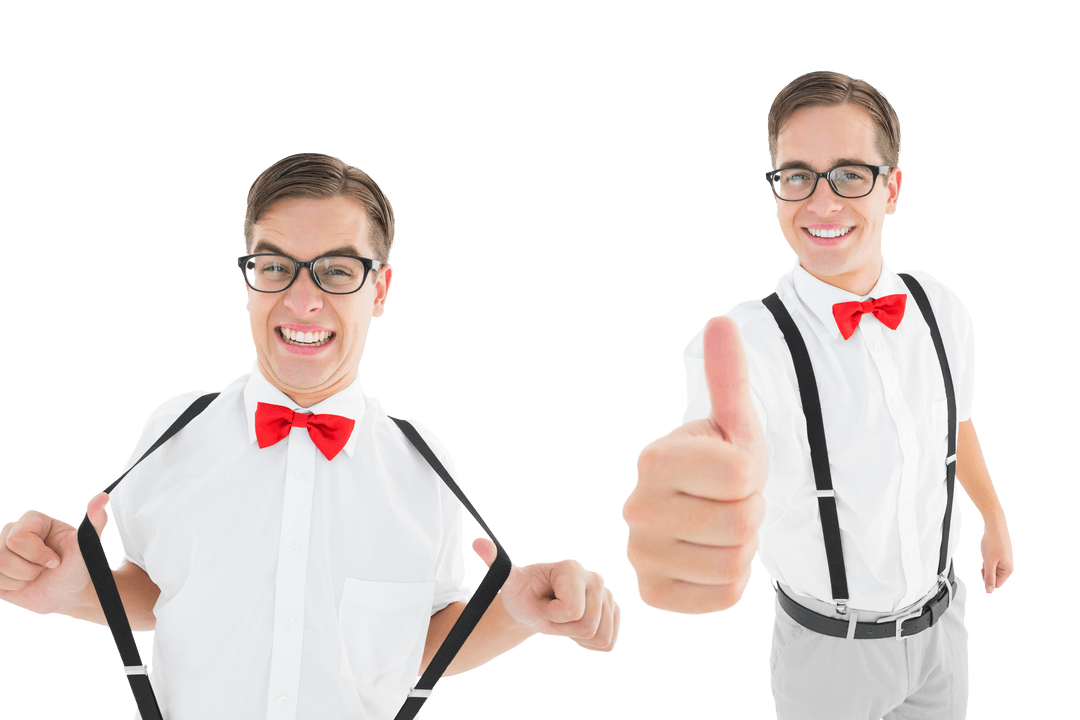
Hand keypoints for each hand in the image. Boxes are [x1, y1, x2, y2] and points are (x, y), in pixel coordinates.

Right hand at [0, 492, 109, 615]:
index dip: (38, 555)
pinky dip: (8, 587)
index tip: (56, 560)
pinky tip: (21, 584)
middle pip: (2, 554)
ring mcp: (0, 550)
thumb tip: (104, 496)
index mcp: (32, 520)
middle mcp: (11, 532)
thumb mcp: (87, 544)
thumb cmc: (78, 566)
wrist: (69, 592)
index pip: (17, 538)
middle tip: (45, 569)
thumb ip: (95, 520)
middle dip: (29, 570)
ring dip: (20, 580)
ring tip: (34, 576)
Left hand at [472, 538, 619, 651]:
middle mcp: (595, 579)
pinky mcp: (614, 612)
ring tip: (563, 620)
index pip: (572, 612)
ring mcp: (608, 595)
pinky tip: (575, 628)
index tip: (543, 604)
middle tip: (552, 614)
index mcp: (573, 569)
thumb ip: (497, 563)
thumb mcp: (509, 582)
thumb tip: (477, 543)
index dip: (552, 617)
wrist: (536, 605)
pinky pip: (608, 642)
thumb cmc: (523, 593)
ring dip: (575, 637)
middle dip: (564, 629)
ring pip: (600, 637)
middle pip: (588, 627)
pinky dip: (589, 644)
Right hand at [622, 317, 767, 614]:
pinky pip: (724, 594)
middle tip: (730, 500)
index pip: (742, 474)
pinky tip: (710, 556)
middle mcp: (636, 508)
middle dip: (751, 510)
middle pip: (742, 522)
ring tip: (721, 527)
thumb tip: (722, 323)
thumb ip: (727, 376)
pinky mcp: (651, 592)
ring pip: (736, 562)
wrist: (697, 507)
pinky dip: (731, 580)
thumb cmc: (719, 459)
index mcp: (652, 460)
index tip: (734, 467)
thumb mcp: (731, 420)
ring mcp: (639, 554)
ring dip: (744, 547)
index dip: (754, 471)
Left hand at [980, 520, 1013, 594]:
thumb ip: (989, 577)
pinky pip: (992, 561)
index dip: (987, 579)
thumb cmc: (993, 543)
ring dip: (986, 563)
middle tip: (986, 560)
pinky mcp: (1001, 554)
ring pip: (992, 568)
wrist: (995, 527)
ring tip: (987, 553)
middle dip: (986, 570)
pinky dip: (987, 557)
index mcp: (1008, 570)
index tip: (984, 569)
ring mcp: (1005, 560)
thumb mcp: (988, 563)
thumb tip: (990, 591)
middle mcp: (1008, 566)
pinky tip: (988, 550)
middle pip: (993, 576)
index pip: (996, 584)